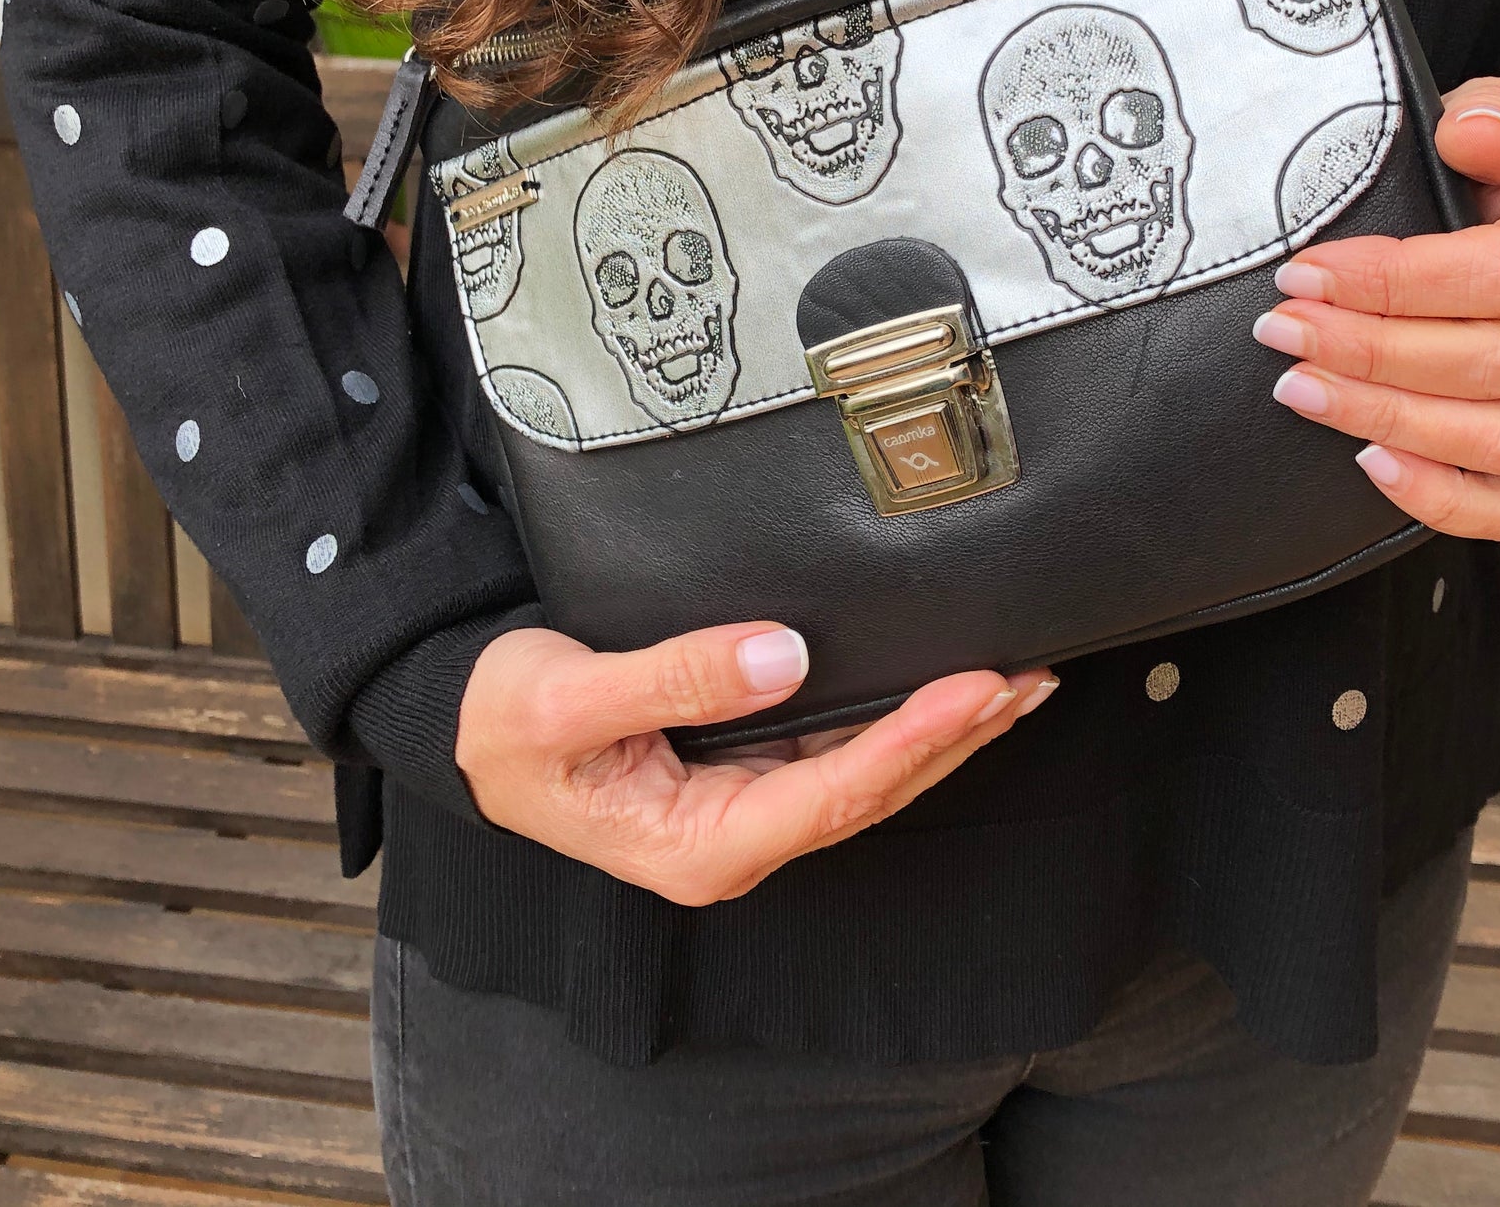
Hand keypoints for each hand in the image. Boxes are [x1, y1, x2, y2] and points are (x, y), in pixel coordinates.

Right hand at [456, 623, 1056, 904]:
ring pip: (866, 779)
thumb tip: (782, 654)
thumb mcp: (566, 699)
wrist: (470, 729)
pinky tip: (943, 693)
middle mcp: (734, 838)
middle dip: (954, 740)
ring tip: (1015, 684)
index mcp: (698, 844)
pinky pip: (840, 753)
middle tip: (1028, 680)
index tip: (973, 689)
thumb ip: (673, 677)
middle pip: (870, 795)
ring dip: (942, 734)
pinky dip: (898, 722)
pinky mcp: (746, 772)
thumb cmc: (507, 724)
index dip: (909, 744)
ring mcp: (744, 809)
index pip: (831, 796)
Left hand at [1254, 75, 1499, 540]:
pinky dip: (1444, 500)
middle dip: (1372, 353)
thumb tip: (1466, 134)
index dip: (1395, 283)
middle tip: (1284, 333)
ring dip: (1389, 420)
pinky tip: (1372, 463)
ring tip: (1302, 389)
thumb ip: (1494, 115)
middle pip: (1499, 363)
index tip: (1305, 276)